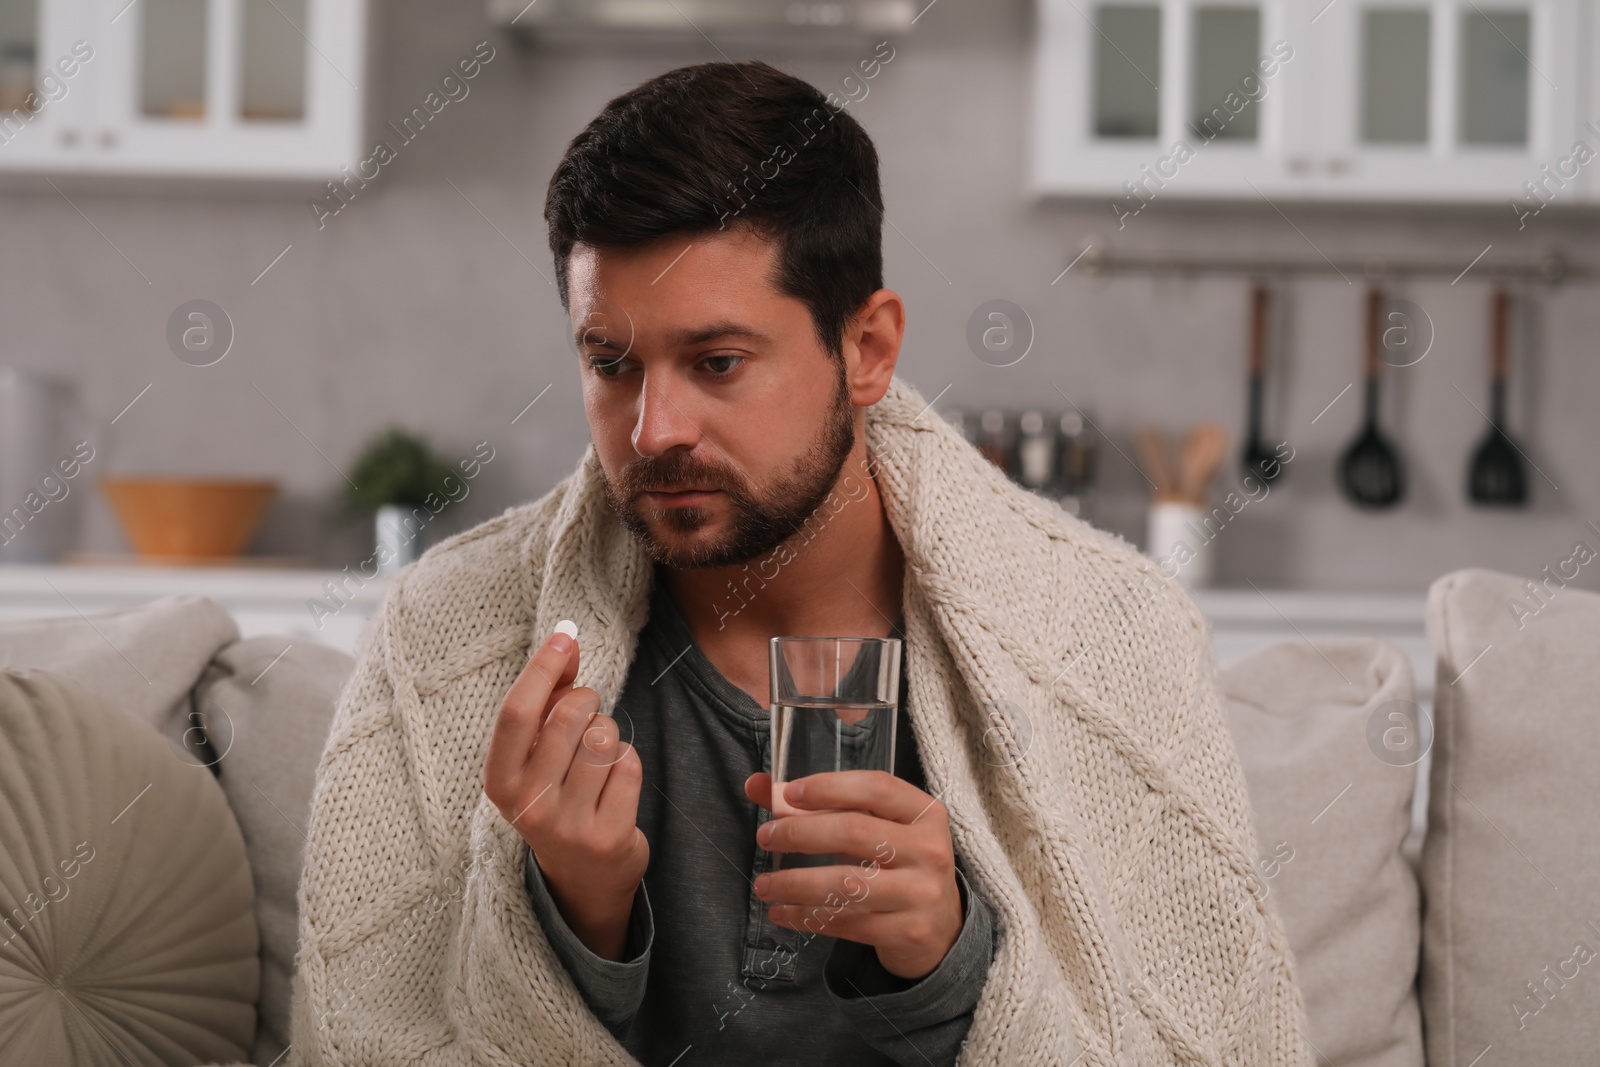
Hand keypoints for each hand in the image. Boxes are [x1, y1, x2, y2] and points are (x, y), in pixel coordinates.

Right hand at [484, 624, 647, 960]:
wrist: (583, 876)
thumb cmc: (558, 794)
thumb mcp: (538, 753)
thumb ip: (548, 696)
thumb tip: (566, 639)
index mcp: (499, 781)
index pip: (517, 713)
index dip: (543, 668)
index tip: (566, 636)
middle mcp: (527, 806)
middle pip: (567, 716)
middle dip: (586, 700)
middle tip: (586, 718)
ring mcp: (568, 825)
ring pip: (603, 737)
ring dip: (608, 734)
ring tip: (597, 759)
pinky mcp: (608, 836)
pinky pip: (628, 763)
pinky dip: (627, 763)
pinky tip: (614, 787)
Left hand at [744, 770, 962, 979]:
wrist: (941, 929)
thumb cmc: (898, 865)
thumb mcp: (875, 828)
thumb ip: (820, 805)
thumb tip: (757, 785)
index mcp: (924, 812)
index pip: (876, 788)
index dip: (830, 787)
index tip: (788, 793)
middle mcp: (929, 849)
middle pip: (855, 832)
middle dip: (801, 832)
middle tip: (766, 837)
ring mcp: (921, 893)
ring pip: (846, 883)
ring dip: (794, 883)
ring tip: (764, 884)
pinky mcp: (907, 931)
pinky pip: (845, 922)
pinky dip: (805, 917)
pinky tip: (782, 912)